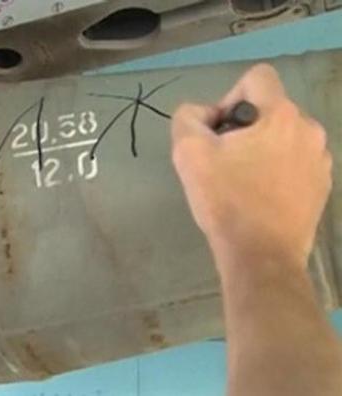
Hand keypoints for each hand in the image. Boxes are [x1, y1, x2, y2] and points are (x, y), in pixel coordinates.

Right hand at [171, 64, 331, 271]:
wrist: (261, 256)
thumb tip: (205, 116)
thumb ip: (188, 118)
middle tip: (223, 162)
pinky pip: (295, 163)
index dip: (229, 96)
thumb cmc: (226, 201)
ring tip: (241, 183)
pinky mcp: (322, 186)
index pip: (257, 78)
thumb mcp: (188, 152)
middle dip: (243, 129)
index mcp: (281, 116)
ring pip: (283, 138)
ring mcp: (321, 160)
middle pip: (269, 110)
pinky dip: (276, 171)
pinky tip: (259, 198)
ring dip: (260, 150)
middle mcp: (309, 130)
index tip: (218, 132)